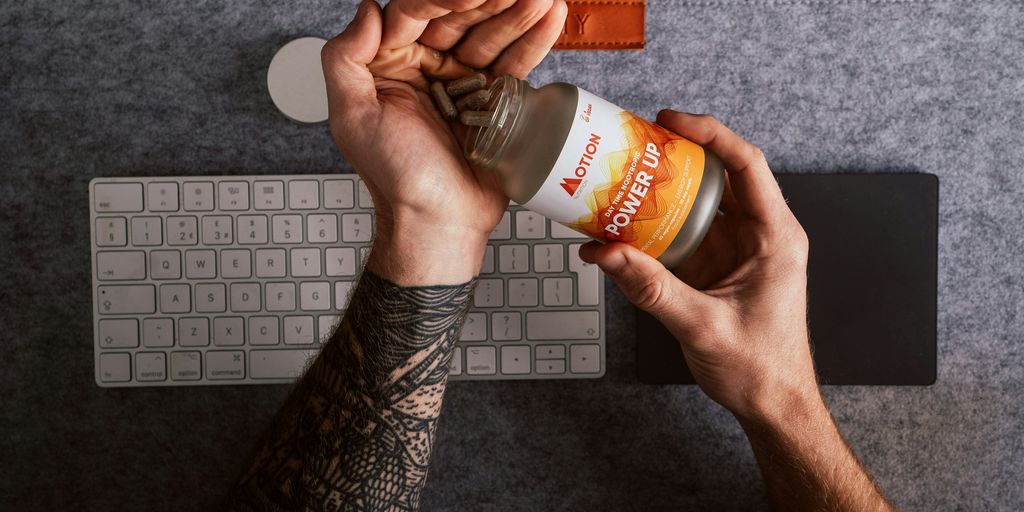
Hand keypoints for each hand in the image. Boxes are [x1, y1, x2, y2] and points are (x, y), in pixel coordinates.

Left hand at [321, 0, 566, 284]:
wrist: (440, 222)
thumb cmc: (396, 178)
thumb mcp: (354, 118)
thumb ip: (346, 59)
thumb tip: (368, 8)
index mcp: (389, 65)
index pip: (414, 15)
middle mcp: (426, 67)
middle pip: (459, 18)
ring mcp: (463, 82)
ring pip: (491, 34)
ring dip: (517, 11)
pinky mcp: (495, 99)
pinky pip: (514, 62)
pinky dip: (534, 39)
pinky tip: (551, 14)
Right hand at [579, 111, 816, 422]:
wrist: (774, 404)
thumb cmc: (762, 369)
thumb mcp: (703, 326)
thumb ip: (652, 289)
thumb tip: (606, 254)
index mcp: (776, 237)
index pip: (746, 165)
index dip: (710, 134)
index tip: (670, 121)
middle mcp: (759, 234)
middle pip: (719, 175)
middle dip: (676, 155)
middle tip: (635, 143)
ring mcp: (737, 249)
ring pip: (698, 202)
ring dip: (661, 191)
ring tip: (622, 178)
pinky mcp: (716, 266)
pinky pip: (683, 233)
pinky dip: (653, 227)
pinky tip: (622, 228)